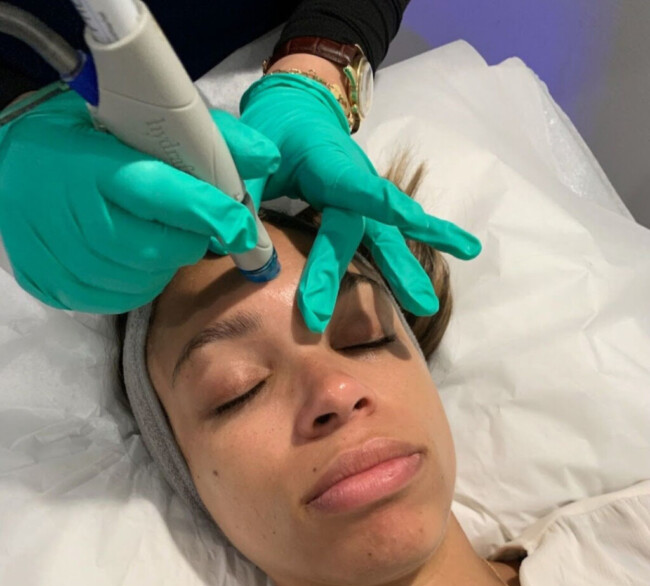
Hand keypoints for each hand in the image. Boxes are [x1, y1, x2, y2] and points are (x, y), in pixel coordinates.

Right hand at [0, 89, 279, 312]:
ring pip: (141, 278)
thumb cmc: (88, 138)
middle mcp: (70, 211)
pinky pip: (116, 298)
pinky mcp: (49, 282)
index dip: (212, 214)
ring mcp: (56, 253)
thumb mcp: (143, 121)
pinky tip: (133, 257)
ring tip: (155, 234)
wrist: (12, 168)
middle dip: (190, 241)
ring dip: (165, 263)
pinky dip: (139, 282)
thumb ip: (209, 137)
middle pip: (156, 248)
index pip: (163, 194)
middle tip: (190, 226)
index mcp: (96, 163)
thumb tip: (268, 157)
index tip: (246, 230)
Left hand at [239, 73, 480, 331]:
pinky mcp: (367, 212)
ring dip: (406, 271)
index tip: (398, 218)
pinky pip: (392, 236)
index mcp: (327, 164)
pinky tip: (460, 254)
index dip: (375, 203)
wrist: (304, 107)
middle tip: (316, 318)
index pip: (353, 187)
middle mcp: (355, 183)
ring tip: (426, 306)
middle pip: (357, 230)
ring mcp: (366, 199)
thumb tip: (238, 240)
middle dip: (338, 272)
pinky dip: (422, 247)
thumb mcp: (252, 148)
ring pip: (389, 237)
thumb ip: (244, 189)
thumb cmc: (277, 127)